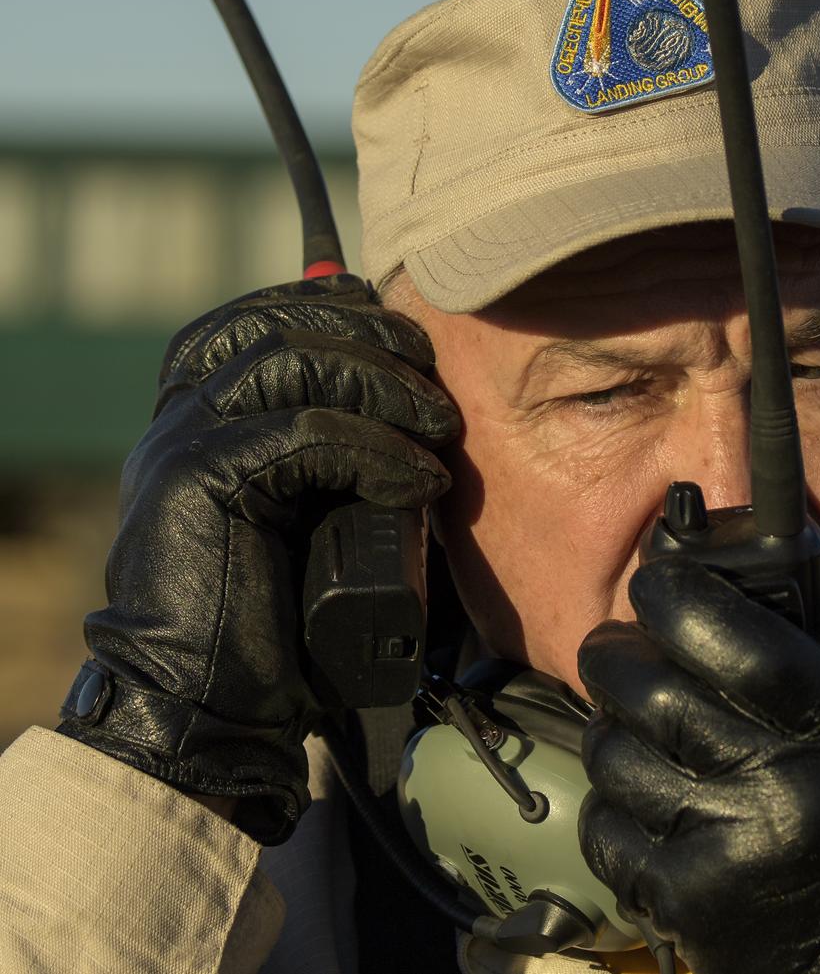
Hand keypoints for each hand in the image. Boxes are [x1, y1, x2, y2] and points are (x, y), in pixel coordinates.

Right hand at [56, 276, 456, 843]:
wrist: (208, 706)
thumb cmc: (271, 617)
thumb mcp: (305, 513)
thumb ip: (328, 453)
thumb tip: (414, 400)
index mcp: (198, 414)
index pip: (260, 317)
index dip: (339, 310)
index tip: (409, 344)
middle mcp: (182, 415)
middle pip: (281, 325)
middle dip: (373, 340)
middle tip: (437, 386)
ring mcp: (183, 442)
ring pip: (293, 364)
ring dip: (385, 389)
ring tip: (441, 431)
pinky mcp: (200, 481)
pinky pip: (304, 432)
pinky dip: (377, 450)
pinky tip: (420, 483)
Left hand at [577, 538, 819, 973]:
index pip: (735, 637)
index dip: (677, 594)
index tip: (658, 583)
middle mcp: (779, 789)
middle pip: (650, 689)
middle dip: (620, 650)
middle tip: (626, 644)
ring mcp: (724, 853)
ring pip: (615, 753)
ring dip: (612, 722)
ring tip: (637, 718)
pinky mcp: (685, 908)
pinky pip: (606, 828)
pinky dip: (611, 799)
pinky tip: (644, 791)